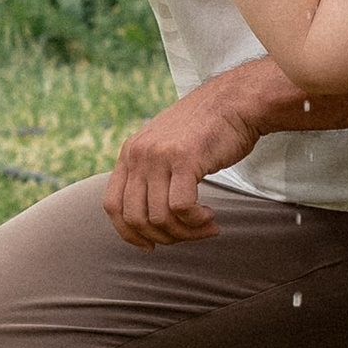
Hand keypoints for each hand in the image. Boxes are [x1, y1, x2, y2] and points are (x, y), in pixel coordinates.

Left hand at [105, 77, 265, 245]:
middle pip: (135, 218)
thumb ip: (151, 174)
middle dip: (164, 237)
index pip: (112, 205)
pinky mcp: (184, 159)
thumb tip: (147, 223)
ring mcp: (159, 156)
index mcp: (129, 152)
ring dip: (186, 232)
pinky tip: (210, 217)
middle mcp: (138, 154)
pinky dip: (196, 221)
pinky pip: (181, 208)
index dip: (127, 233)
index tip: (150, 246)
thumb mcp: (165, 147)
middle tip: (190, 235)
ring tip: (207, 227)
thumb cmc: (206, 131)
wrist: (235, 102)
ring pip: (160, 217)